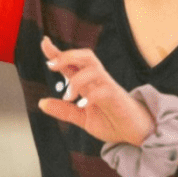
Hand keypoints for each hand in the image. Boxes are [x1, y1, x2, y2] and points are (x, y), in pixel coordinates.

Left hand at [38, 37, 154, 145]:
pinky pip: (104, 90)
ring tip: (68, 96)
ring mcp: (109, 87)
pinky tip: (82, 105)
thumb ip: (64, 111)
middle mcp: (98, 81)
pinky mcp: (117, 98)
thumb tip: (41, 103)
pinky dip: (91, 96)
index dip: (58, 52)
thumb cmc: (114, 122)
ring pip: (93, 69)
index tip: (45, 42)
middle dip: (67, 56)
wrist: (136, 134)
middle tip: (50, 65)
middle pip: (85, 56)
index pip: (72, 63)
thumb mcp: (82, 118)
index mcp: (88, 84)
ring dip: (76, 80)